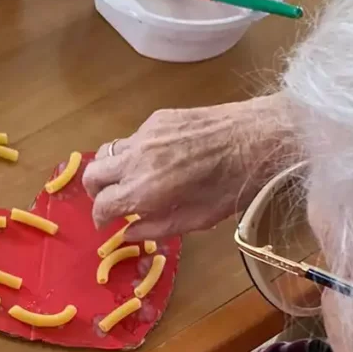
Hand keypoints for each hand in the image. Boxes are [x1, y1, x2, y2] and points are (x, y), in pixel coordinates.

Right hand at [82, 96, 295, 238]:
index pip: (102, 204)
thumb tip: (128, 233)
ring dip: (111, 169)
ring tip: (129, 180)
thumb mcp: (197, 219)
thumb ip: (156, 228)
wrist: (259, 137)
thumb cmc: (233, 186)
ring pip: (108, 152)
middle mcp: (136, 159)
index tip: (107, 223)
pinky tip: (158, 159)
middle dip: (95, 192)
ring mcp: (144, 134)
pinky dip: (134, 153)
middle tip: (110, 201)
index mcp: (145, 190)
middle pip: (92, 174)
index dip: (100, 218)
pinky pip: (132, 138)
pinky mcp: (157, 118)